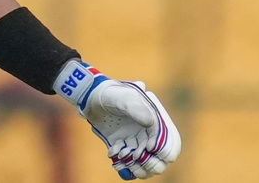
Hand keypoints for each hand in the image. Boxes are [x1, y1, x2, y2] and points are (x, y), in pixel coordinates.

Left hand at [55, 61, 180, 178]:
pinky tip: (113, 154)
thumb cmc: (112, 93)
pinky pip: (125, 158)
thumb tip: (150, 123)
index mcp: (154, 120)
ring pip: (141, 159)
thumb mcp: (125, 97)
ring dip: (136, 165)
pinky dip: (121, 161)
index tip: (149, 148)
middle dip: (150, 162)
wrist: (91, 96)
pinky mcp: (120, 144)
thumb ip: (137, 109)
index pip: (167, 139)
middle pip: (156, 155)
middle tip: (137, 159)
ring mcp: (133, 138)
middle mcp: (146, 131)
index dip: (162, 147)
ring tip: (124, 159)